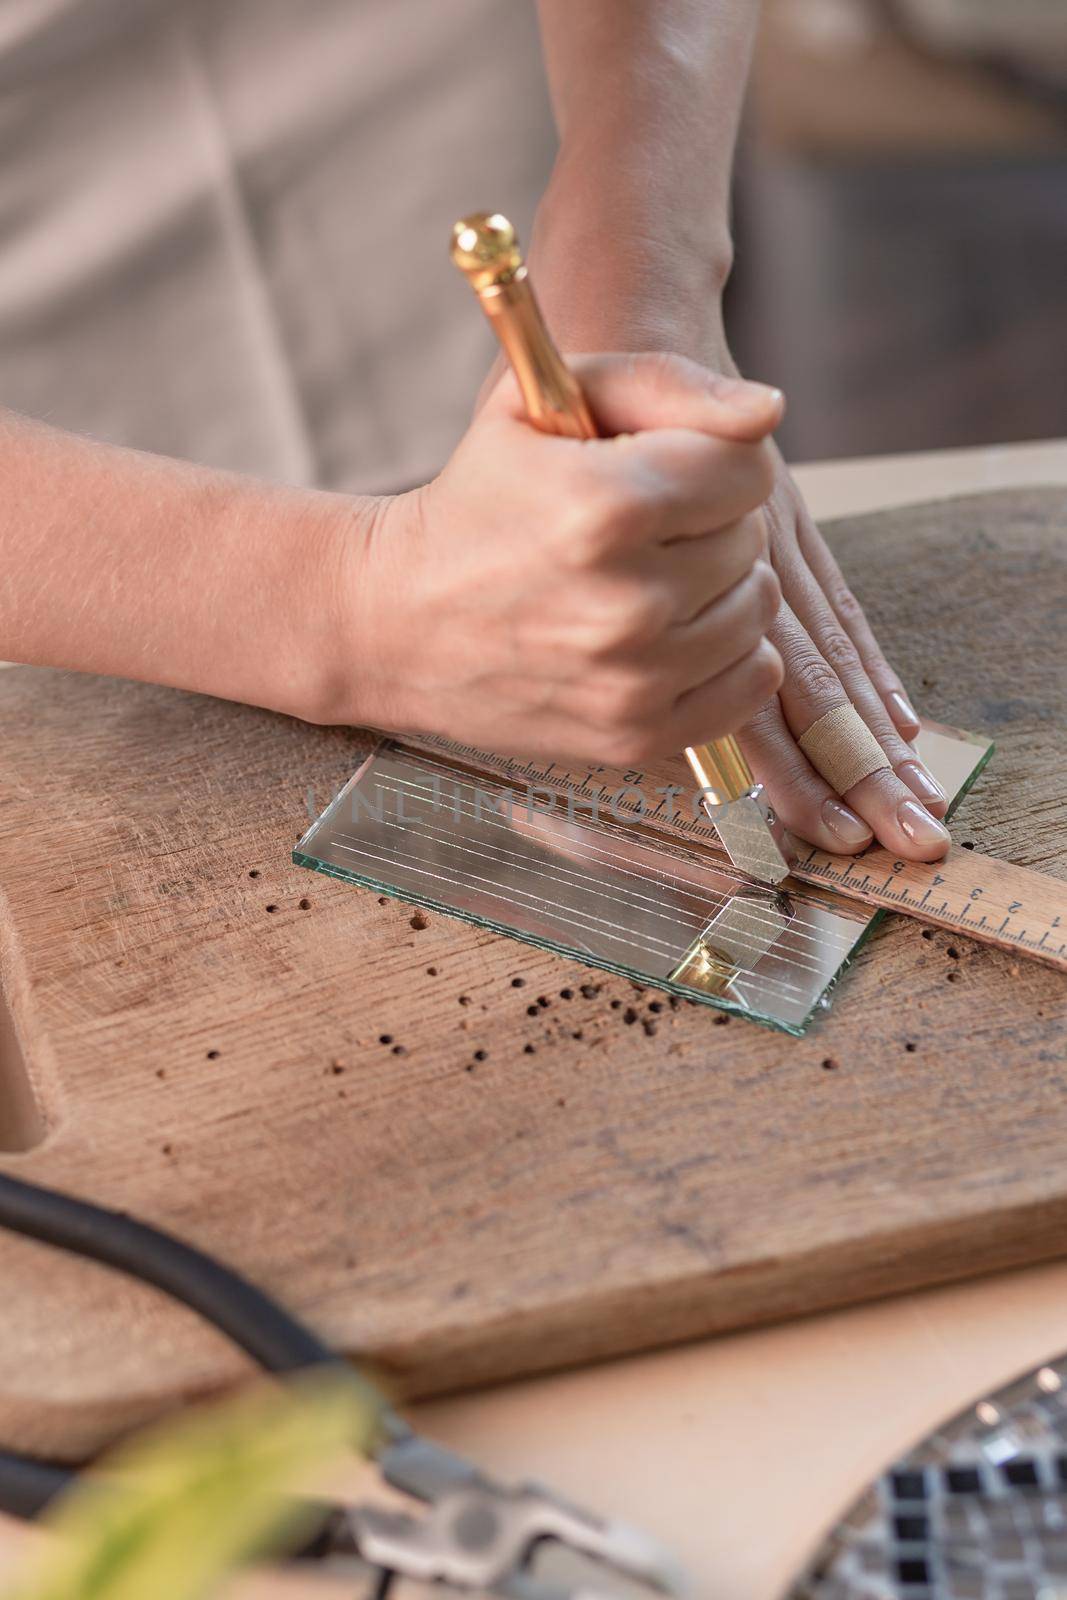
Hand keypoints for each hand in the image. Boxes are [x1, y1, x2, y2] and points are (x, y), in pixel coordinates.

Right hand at [516, 208, 948, 858]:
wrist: (393, 620)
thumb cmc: (477, 499)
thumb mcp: (540, 404)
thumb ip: (662, 384)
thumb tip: (770, 413)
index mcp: (606, 505)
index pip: (748, 470)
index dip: (709, 461)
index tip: (659, 472)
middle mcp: (628, 601)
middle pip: (751, 540)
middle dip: (706, 524)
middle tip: (638, 533)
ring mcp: (635, 679)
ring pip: (757, 610)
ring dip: (718, 589)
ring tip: (648, 581)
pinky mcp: (636, 735)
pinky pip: (750, 685)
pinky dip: (726, 657)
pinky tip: (669, 636)